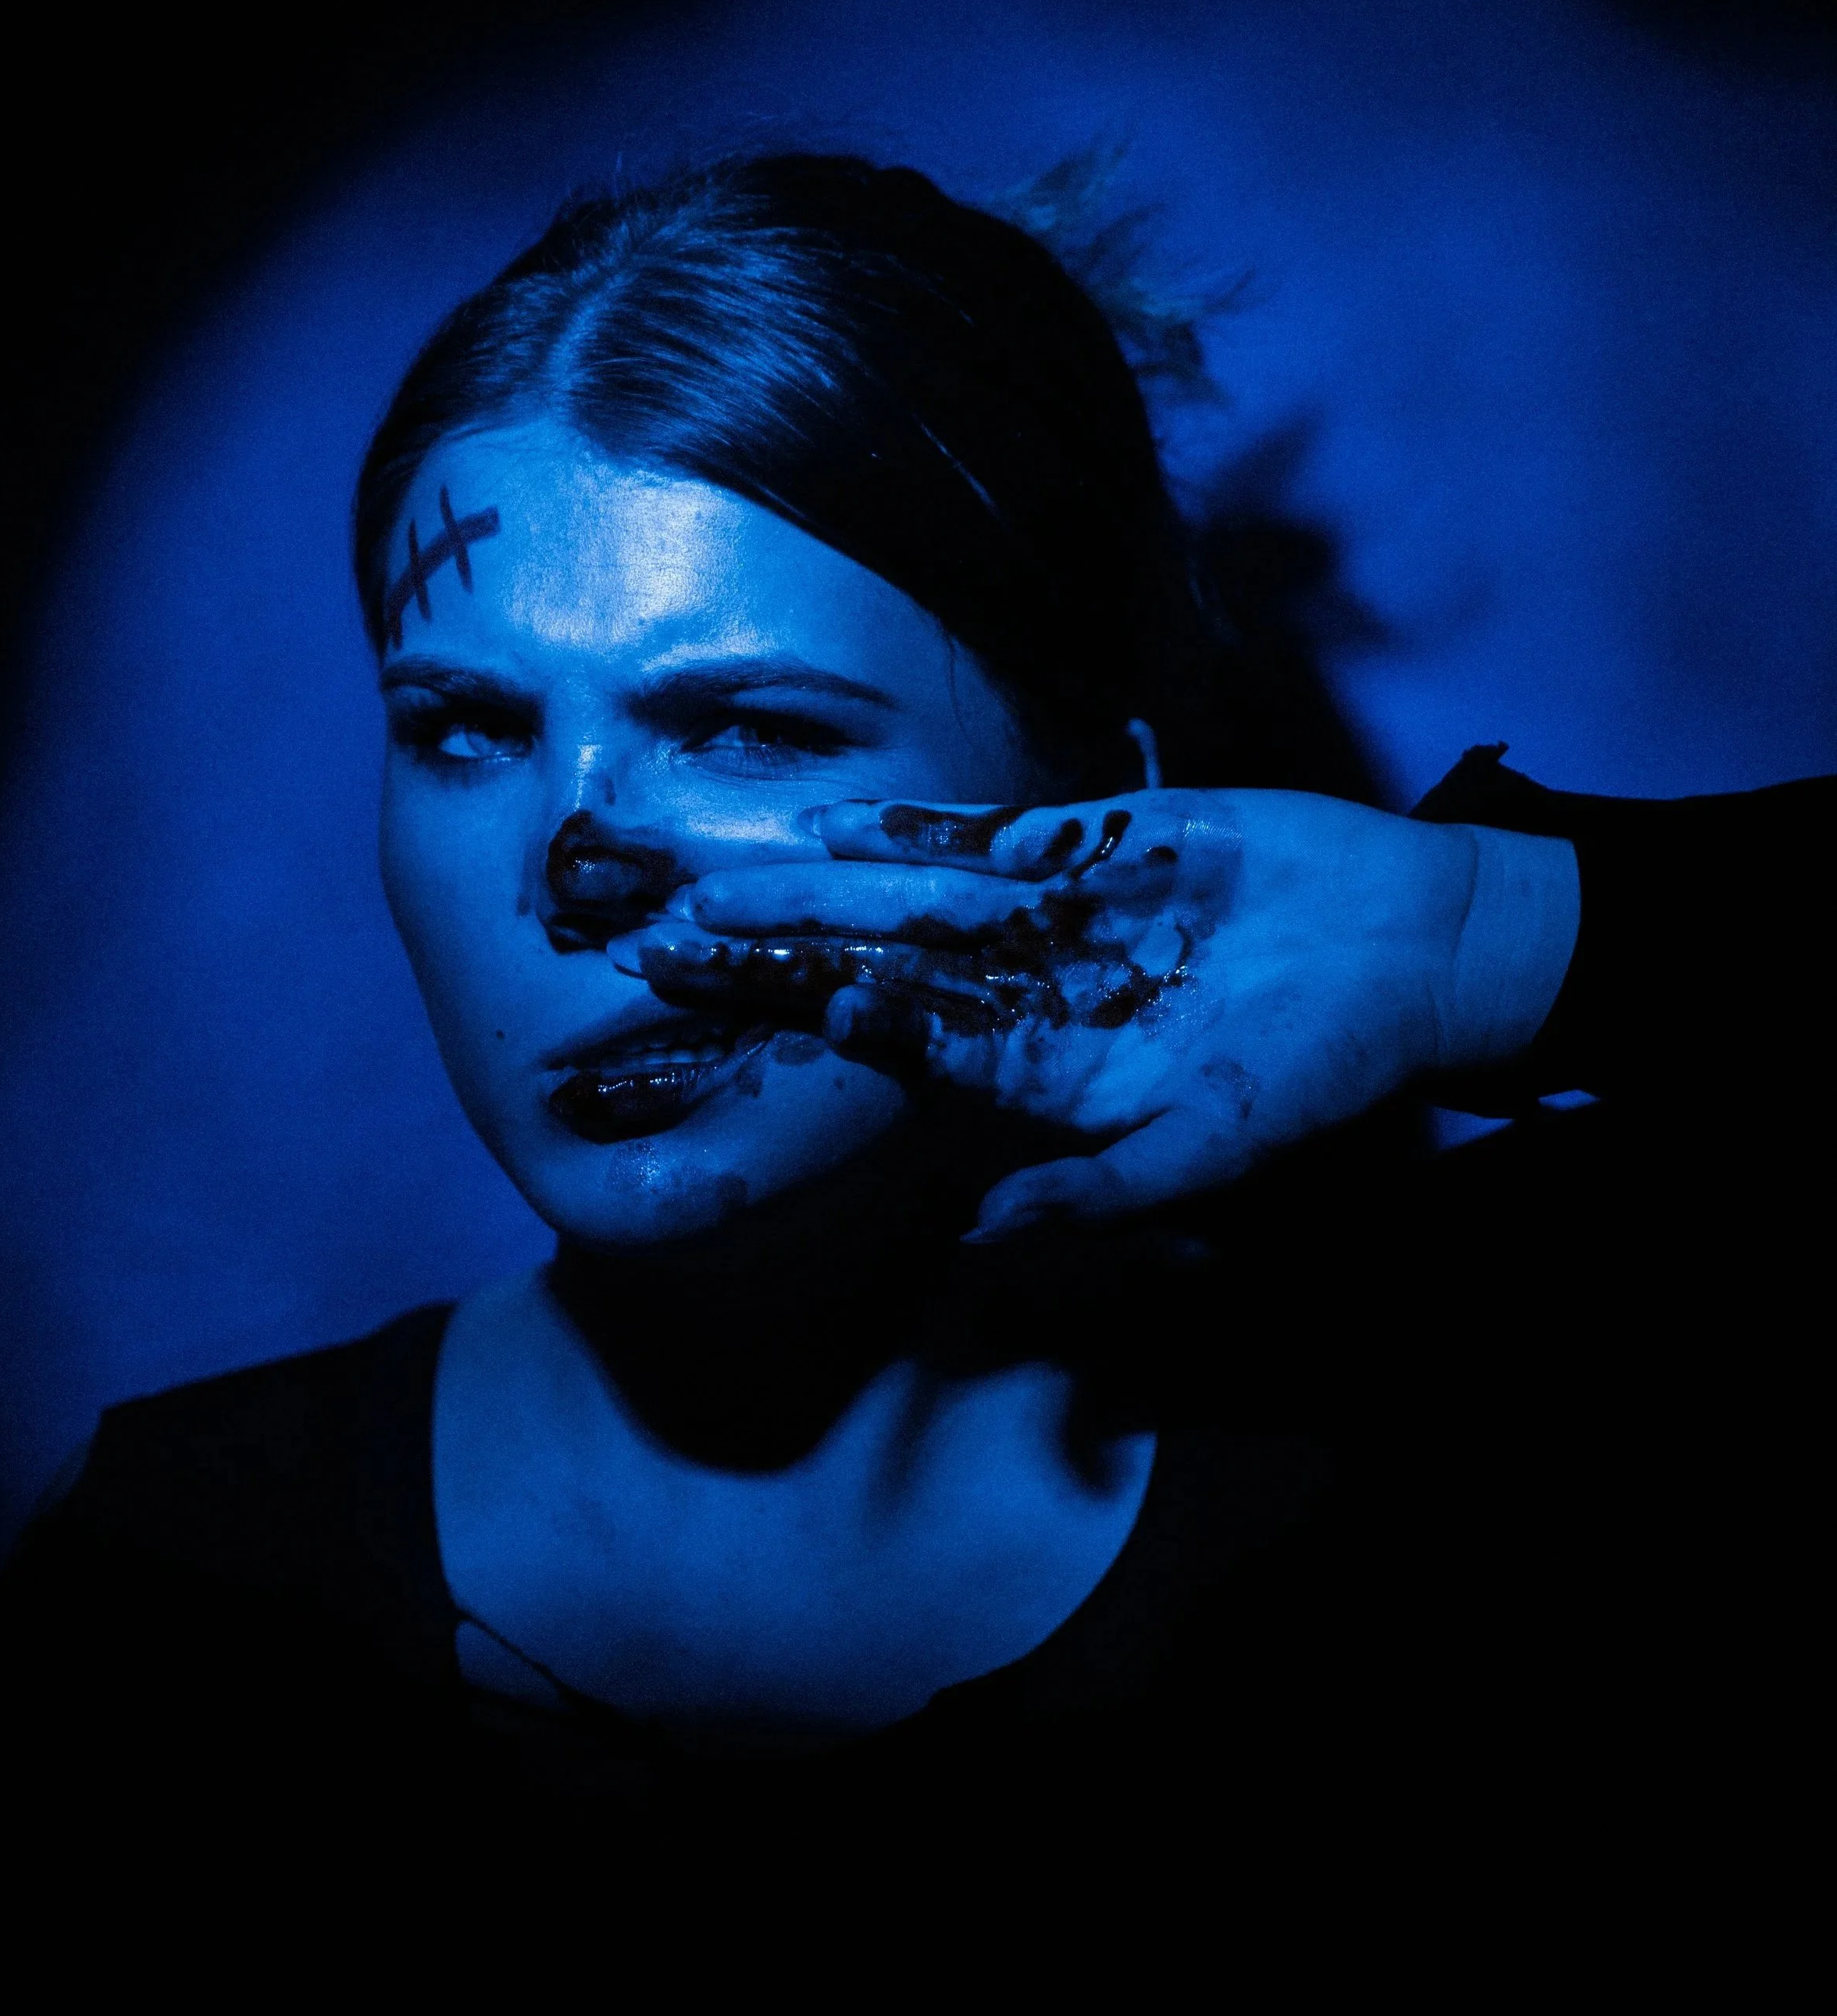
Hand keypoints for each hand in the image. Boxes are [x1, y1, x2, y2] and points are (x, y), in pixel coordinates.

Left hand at [613, 789, 1578, 1238]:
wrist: (1410, 946)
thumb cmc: (1322, 1064)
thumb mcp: (1216, 1145)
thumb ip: (1097, 1193)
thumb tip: (980, 1242)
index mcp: (1043, 1073)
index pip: (906, 1057)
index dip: (823, 1039)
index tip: (745, 1027)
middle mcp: (1026, 995)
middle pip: (874, 973)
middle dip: (773, 963)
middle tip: (658, 950)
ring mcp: (1051, 920)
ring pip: (906, 903)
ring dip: (811, 893)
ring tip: (713, 885)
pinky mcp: (1093, 848)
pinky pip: (985, 838)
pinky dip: (910, 830)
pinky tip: (826, 826)